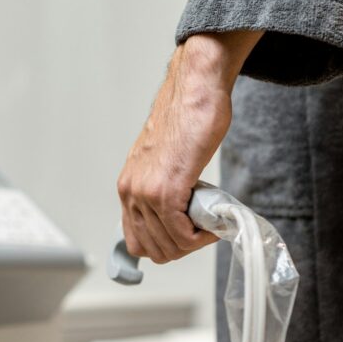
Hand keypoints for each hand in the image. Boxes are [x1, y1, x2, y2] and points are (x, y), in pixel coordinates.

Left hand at [117, 30, 263, 262]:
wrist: (195, 92)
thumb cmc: (188, 119)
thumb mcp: (164, 162)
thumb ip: (162, 187)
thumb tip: (177, 214)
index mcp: (128, 187)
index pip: (136, 242)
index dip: (165, 246)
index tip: (188, 235)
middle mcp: (131, 192)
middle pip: (153, 249)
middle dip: (183, 249)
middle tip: (204, 232)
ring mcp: (146, 193)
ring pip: (169, 246)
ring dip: (194, 243)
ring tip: (211, 225)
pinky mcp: (166, 190)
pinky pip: (181, 233)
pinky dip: (201, 238)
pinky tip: (214, 225)